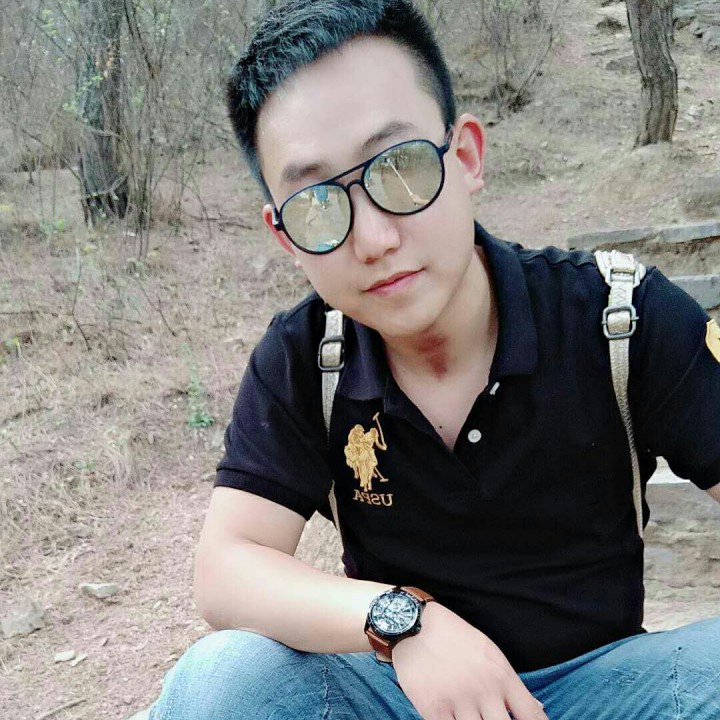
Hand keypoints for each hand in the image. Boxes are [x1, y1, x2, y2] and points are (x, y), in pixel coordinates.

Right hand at [391, 603, 547, 719]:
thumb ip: (511, 684)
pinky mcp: (433, 709)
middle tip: (491, 718)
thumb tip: (538, 708)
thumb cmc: (454, 637)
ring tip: (473, 717)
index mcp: (502, 675)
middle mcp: (484, 690)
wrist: (414, 625)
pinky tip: (454, 719)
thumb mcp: (489, 651)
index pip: (531, 715)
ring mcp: (459, 701)